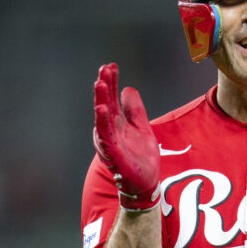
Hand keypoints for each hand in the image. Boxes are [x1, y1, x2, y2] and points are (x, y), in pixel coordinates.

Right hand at [93, 63, 160, 209]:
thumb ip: (134, 109)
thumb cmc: (140, 156)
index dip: (111, 82)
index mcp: (116, 123)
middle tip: (103, 69)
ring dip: (101, 100)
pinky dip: (102, 123)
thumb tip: (127, 88)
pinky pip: (106, 137)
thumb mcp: (141, 126)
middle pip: (105, 104)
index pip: (112, 98)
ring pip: (102, 118)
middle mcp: (110, 130)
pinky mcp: (113, 155)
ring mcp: (110, 142)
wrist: (146, 182)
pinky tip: (102, 109)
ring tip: (100, 84)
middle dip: (104, 87)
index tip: (111, 65)